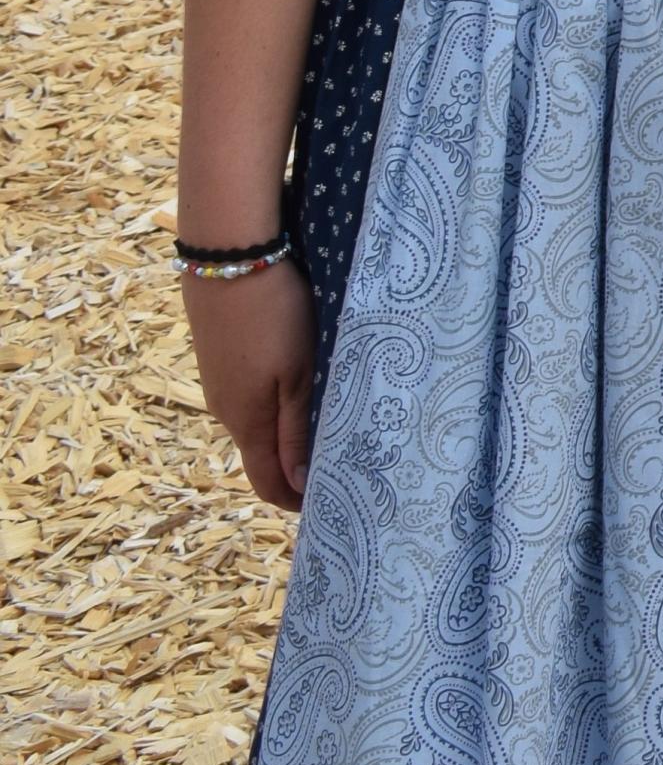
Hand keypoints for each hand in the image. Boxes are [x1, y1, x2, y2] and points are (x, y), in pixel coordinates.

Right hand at [185, 262, 315, 510]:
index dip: (294, 501)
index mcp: (246, 421)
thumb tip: (296, 484)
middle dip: (295, 473)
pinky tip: (301, 396)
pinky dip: (275, 412)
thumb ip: (294, 430)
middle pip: (262, 457)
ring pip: (256, 427)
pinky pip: (249, 400)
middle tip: (340, 473)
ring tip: (329, 436)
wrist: (230, 257)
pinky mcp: (221, 359)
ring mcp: (220, 383)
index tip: (329, 508)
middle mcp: (226, 410)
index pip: (266, 482)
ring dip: (287, 440)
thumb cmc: (273, 314)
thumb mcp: (295, 374)